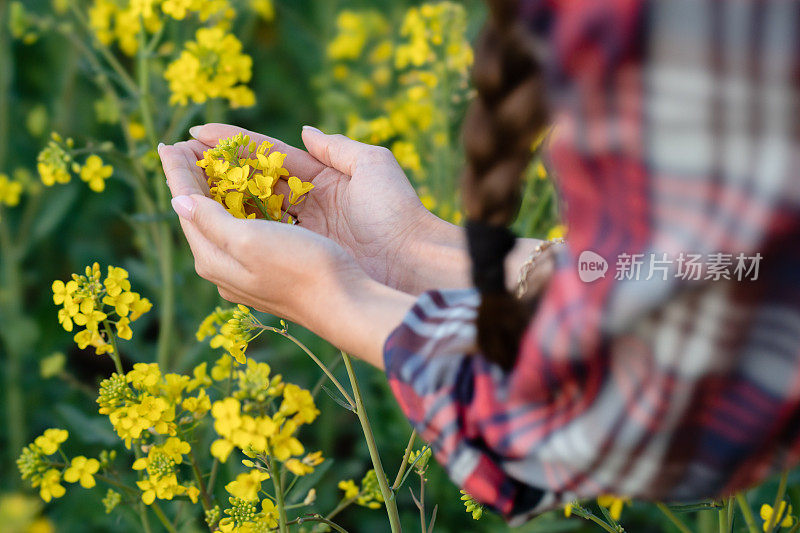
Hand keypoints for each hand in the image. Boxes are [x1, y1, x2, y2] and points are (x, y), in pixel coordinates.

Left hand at [158, 140, 414, 367]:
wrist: (343, 303)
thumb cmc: (298, 267)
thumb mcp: (248, 240)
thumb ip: (210, 220)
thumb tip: (178, 200)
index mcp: (213, 257)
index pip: (186, 205)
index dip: (178, 172)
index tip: (168, 143)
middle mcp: (224, 267)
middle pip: (200, 214)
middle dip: (192, 179)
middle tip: (186, 146)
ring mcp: (246, 272)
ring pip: (221, 223)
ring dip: (215, 191)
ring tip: (211, 163)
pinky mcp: (268, 271)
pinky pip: (243, 232)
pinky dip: (238, 207)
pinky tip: (245, 197)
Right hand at [187, 123, 470, 293]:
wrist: (412, 263)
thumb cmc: (397, 212)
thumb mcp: (373, 167)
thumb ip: (337, 147)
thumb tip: (304, 131)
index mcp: (322, 180)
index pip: (268, 156)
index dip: (233, 142)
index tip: (197, 130)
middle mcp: (305, 207)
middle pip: (250, 182)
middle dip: (213, 167)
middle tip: (175, 152)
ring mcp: (298, 233)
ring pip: (246, 209)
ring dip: (212, 194)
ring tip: (177, 174)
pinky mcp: (295, 256)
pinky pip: (253, 237)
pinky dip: (228, 225)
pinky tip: (199, 211)